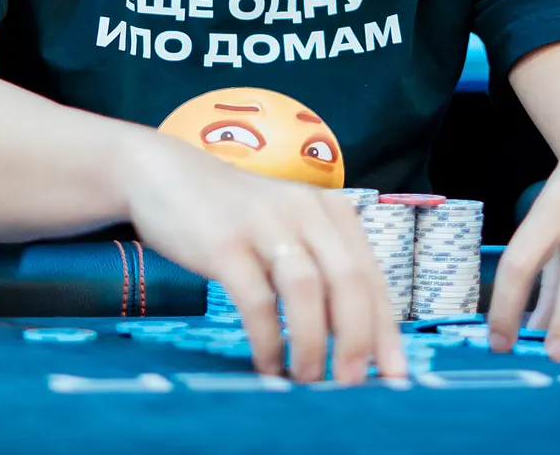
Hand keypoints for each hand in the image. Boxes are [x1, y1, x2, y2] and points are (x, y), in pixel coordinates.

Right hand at [121, 131, 406, 382]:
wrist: (166, 175)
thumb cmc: (235, 215)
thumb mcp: (289, 228)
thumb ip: (321, 269)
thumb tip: (351, 341)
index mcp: (331, 210)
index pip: (371, 276)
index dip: (385, 330)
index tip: (394, 374)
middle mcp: (305, 211)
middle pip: (348, 281)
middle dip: (357, 340)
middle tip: (352, 383)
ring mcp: (265, 223)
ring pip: (307, 290)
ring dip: (313, 343)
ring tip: (308, 379)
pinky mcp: (224, 242)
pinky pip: (256, 300)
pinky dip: (268, 339)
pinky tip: (269, 364)